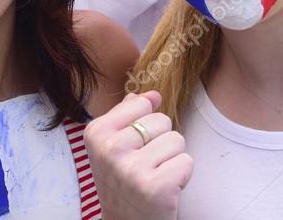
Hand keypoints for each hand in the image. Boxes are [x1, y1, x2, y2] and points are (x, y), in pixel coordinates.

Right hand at [83, 91, 192, 219]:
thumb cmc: (123, 180)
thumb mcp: (114, 145)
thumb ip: (129, 115)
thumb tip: (154, 94)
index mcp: (96, 133)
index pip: (141, 104)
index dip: (145, 123)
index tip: (134, 144)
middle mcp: (109, 149)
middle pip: (161, 120)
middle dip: (161, 141)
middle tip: (146, 164)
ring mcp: (131, 169)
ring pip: (176, 140)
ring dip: (172, 158)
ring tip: (156, 175)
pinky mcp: (155, 187)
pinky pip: (186, 161)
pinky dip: (182, 175)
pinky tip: (166, 187)